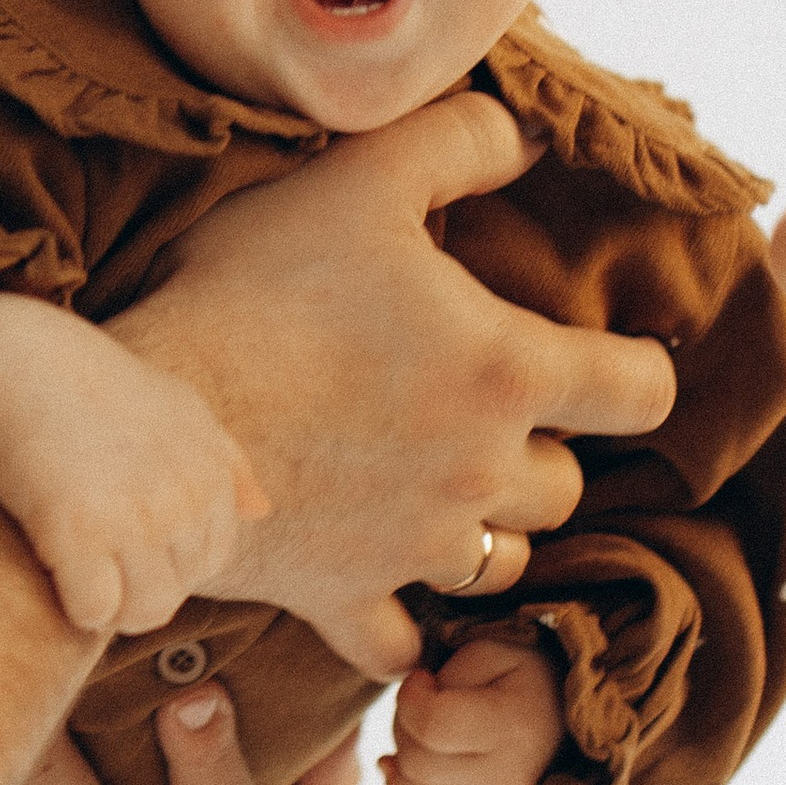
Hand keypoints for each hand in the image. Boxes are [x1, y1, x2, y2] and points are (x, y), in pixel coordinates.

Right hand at [0, 292, 264, 633]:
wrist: (14, 362)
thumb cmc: (89, 384)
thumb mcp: (175, 405)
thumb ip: (224, 458)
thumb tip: (262, 510)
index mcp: (210, 472)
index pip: (210, 560)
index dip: (167, 562)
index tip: (126, 540)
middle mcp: (182, 497)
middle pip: (177, 592)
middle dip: (136, 590)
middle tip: (94, 563)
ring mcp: (134, 516)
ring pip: (142, 612)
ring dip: (107, 608)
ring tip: (77, 576)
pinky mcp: (78, 531)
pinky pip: (95, 610)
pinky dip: (75, 606)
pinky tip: (54, 573)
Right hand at [117, 92, 678, 676]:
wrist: (142, 419)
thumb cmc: (254, 291)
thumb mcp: (362, 178)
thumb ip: (462, 142)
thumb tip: (529, 138)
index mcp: (507, 372)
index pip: (643, 392)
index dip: (638, 372)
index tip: (607, 362)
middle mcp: (482, 473)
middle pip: (568, 486)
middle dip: (544, 451)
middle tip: (485, 413)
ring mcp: (416, 549)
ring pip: (503, 564)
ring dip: (489, 531)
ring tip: (442, 488)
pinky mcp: (346, 600)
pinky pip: (406, 646)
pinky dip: (407, 628)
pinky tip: (386, 587)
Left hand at [382, 636, 565, 784]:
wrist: (569, 723)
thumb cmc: (525, 679)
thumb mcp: (495, 651)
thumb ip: (450, 671)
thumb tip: (413, 708)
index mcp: (514, 727)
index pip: (431, 726)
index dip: (410, 698)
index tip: (422, 679)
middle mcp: (508, 780)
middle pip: (417, 761)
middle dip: (403, 724)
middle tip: (422, 703)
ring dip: (403, 756)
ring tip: (423, 730)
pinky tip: (400, 765)